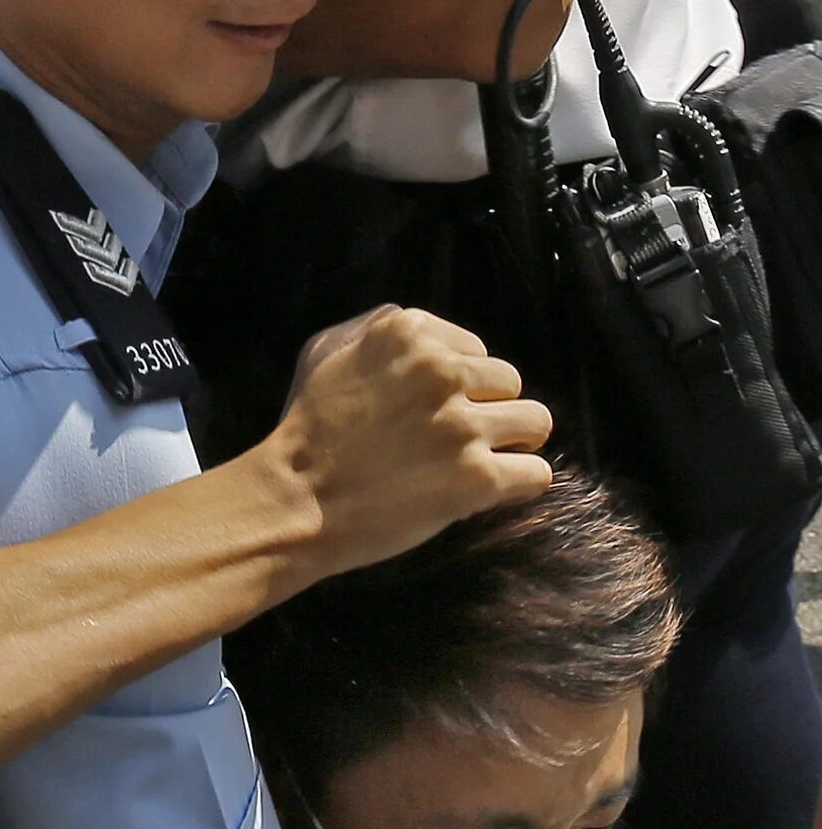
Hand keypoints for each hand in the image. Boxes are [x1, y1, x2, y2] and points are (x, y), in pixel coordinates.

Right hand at [259, 306, 552, 585]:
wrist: (292, 502)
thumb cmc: (305, 432)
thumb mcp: (324, 355)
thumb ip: (371, 329)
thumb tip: (419, 327)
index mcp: (405, 333)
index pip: (474, 350)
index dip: (455, 385)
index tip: (425, 410)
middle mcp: (439, 371)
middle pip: (509, 382)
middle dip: (485, 410)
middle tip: (447, 441)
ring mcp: (460, 424)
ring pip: (535, 422)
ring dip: (509, 444)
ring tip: (470, 464)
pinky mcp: (476, 477)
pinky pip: (537, 473)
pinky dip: (518, 484)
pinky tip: (484, 491)